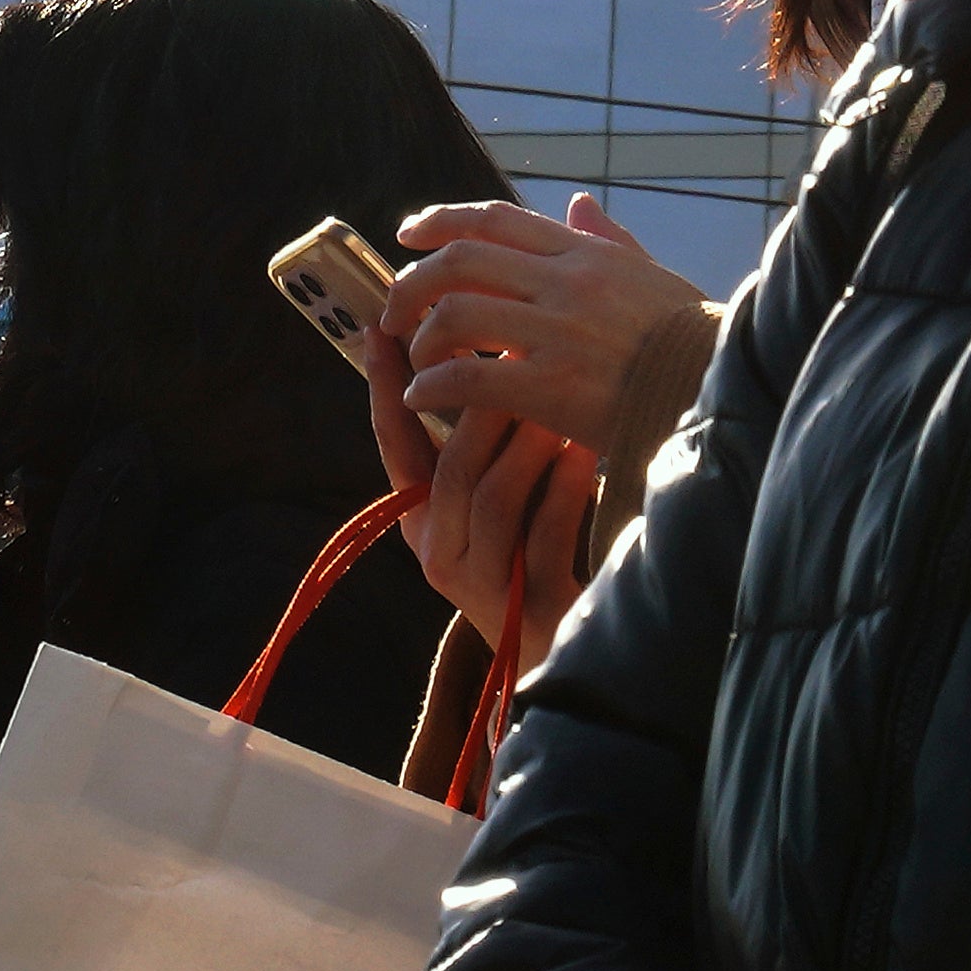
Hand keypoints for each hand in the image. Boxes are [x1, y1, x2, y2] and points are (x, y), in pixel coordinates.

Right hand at [362, 317, 604, 676]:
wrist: (569, 641)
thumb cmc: (533, 547)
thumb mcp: (496, 491)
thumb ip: (479, 436)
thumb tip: (474, 341)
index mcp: (420, 520)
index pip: (394, 443)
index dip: (386, 387)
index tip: (384, 329)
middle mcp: (440, 553)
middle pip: (452, 466)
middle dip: (482, 408)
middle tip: (516, 355)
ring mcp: (483, 584)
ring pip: (493, 496)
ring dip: (527, 441)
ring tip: (560, 401)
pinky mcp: (532, 605)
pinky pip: (543, 533)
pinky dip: (564, 487)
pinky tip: (586, 452)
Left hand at [384, 194, 708, 454]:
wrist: (728, 394)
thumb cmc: (695, 343)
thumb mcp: (653, 278)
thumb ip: (609, 240)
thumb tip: (578, 202)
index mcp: (586, 255)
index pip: (494, 219)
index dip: (440, 221)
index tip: (408, 235)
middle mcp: (567, 282)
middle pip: (459, 260)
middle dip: (412, 281)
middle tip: (393, 308)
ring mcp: (559, 332)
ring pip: (454, 314)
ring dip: (419, 338)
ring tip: (416, 362)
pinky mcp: (554, 387)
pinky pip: (468, 377)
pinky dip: (432, 386)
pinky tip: (423, 399)